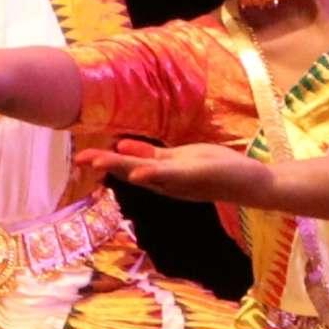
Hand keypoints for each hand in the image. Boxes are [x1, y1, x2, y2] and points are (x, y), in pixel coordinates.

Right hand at [79, 136, 277, 206]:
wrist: (250, 182)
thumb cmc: (215, 169)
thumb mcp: (179, 159)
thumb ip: (150, 155)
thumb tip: (122, 146)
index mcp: (161, 175)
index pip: (128, 166)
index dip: (104, 161)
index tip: (80, 156)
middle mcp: (166, 182)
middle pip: (131, 170)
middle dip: (105, 163)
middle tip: (78, 159)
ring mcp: (180, 181)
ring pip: (145, 172)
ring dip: (122, 167)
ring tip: (99, 161)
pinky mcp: (196, 176)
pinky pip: (172, 175)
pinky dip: (154, 174)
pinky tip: (139, 172)